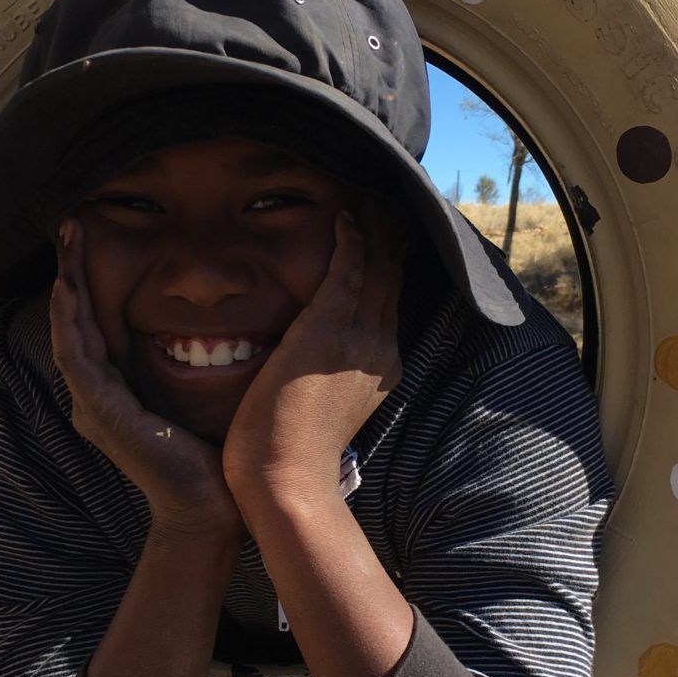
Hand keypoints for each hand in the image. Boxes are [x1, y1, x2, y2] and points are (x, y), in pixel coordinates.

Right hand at [50, 219, 244, 539]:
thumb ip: (201, 358)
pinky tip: (68, 289)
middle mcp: (98, 397)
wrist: (213, 508)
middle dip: (72, 271)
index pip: (95, 324)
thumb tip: (226, 320)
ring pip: (71, 332)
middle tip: (72, 224)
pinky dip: (70, 323)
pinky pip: (79, 358)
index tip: (94, 237)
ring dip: (67, 286)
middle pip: (76, 321)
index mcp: (117, 392)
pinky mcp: (103, 413)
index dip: (91, 280)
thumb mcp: (204, 393)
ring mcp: (96, 406)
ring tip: (67, 242)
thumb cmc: (216, 456)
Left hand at [222, 200, 405, 509]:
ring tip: (367, 195)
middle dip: (388, 237)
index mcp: (379, 369)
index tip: (383, 237)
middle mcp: (379, 349)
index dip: (388, 266)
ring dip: (372, 227)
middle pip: (392, 278)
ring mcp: (357, 339)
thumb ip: (327, 381)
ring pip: (375, 267)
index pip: (388, 304)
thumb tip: (316, 370)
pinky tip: (342, 216)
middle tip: (383, 199)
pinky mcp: (326, 331)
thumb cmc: (289, 459)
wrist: (285, 482)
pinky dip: (348, 240)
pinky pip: (346, 270)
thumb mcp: (324, 411)